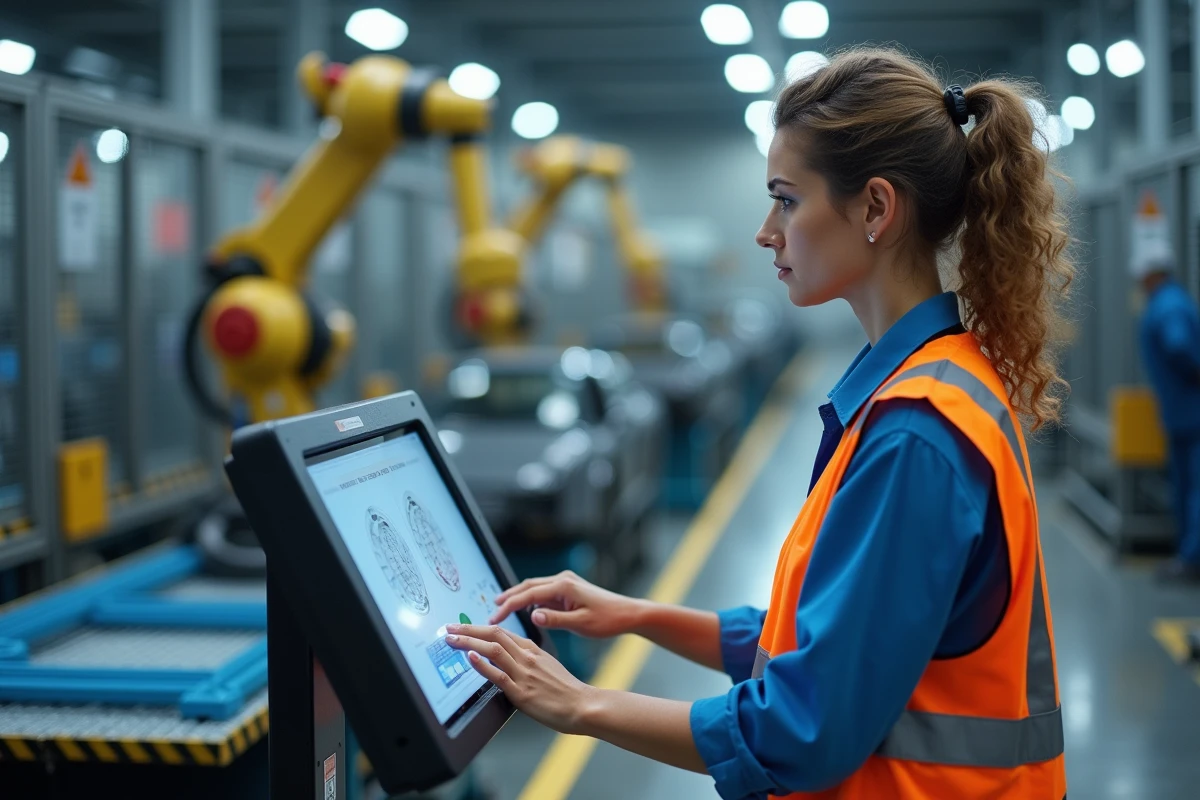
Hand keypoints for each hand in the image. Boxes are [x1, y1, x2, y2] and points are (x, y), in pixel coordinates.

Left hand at [444, 623, 591, 733]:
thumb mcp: (548, 666)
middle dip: (468, 630)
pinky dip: (482, 665)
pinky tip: (470, 658)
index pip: (501, 632)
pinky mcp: (522, 692)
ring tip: (452, 639)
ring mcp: (524, 674)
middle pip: (494, 635)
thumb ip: (528, 659)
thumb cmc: (566, 690)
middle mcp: (526, 657)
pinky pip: (498, 675)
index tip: (463, 627)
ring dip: (469, 642)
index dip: (479, 628)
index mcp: (532, 650)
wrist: (582, 705)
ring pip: (493, 650)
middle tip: (449, 627)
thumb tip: (508, 657)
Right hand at [490, 571, 640, 638]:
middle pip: (527, 587)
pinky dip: (530, 600)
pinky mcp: (568, 590)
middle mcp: (562, 580)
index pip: (528, 595)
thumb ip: (556, 620)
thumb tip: (533, 616)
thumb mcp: (581, 624)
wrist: (627, 613)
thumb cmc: (608, 619)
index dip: (509, 606)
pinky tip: (523, 610)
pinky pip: (543, 593)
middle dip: (508, 598)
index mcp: (564, 586)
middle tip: (492, 612)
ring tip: (501, 610)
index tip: (495, 617)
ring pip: (534, 588)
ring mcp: (565, 583)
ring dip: (518, 598)